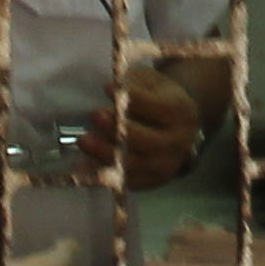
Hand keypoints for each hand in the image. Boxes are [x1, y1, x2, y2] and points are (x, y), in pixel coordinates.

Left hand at [77, 64, 212, 185]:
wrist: (179, 130)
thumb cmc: (159, 100)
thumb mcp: (153, 83)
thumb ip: (134, 83)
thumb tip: (113, 90)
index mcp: (180, 112)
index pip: (153, 106)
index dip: (130, 97)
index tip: (107, 88)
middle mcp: (177, 142)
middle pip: (144, 139)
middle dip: (116, 128)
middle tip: (95, 115)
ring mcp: (165, 166)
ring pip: (133, 164)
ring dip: (105, 153)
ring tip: (84, 141)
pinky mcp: (151, 182)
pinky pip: (125, 182)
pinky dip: (103, 174)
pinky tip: (84, 165)